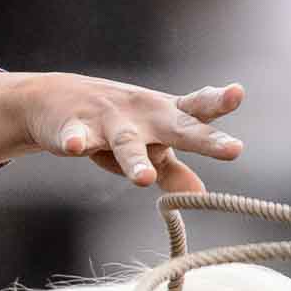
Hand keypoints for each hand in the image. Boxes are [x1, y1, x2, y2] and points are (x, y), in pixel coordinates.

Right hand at [0, 70, 244, 188]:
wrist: (54, 98)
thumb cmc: (114, 126)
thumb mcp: (146, 146)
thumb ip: (174, 171)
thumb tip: (202, 195)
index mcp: (165, 115)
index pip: (198, 110)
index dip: (218, 103)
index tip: (237, 94)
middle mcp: (143, 115)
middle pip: (178, 127)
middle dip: (204, 140)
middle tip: (234, 150)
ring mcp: (108, 119)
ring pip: (126, 143)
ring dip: (135, 161)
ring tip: (143, 179)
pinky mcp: (74, 127)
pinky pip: (76, 137)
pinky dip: (74, 141)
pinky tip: (73, 147)